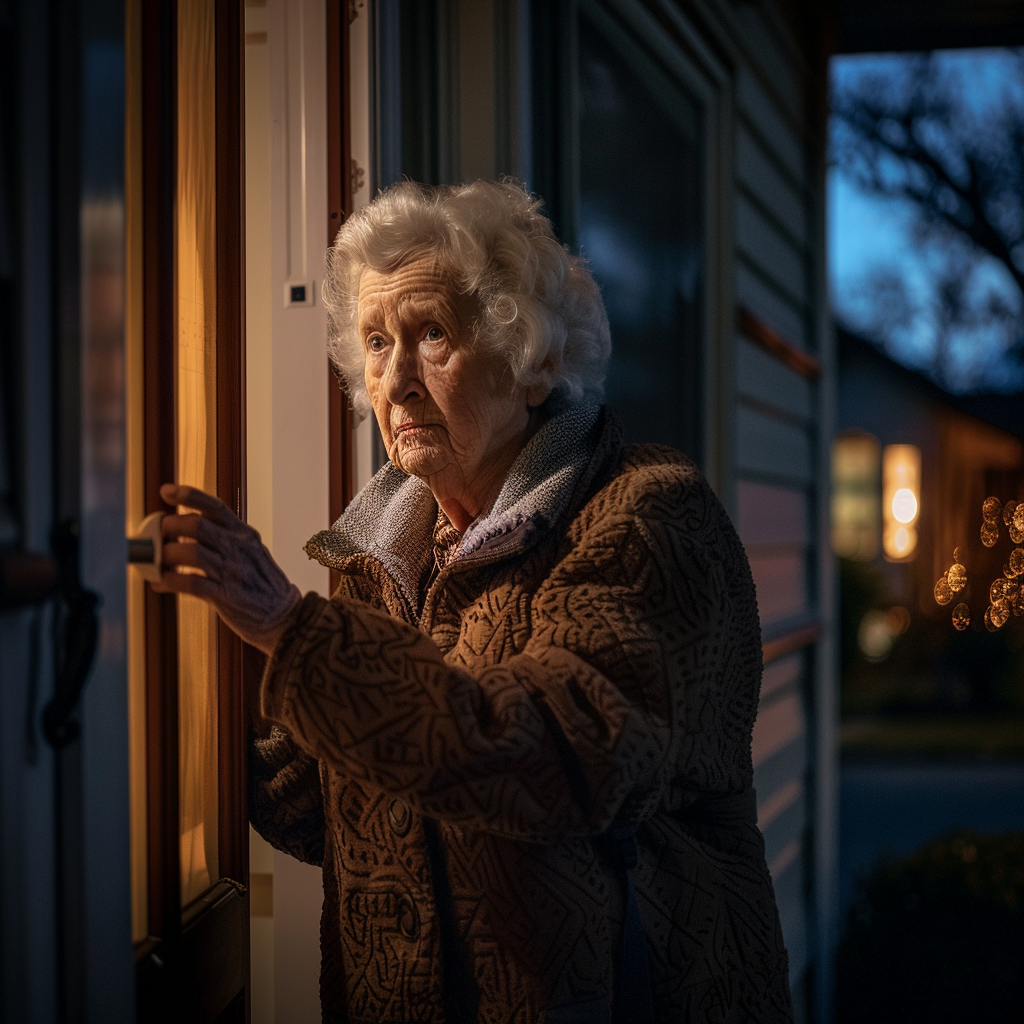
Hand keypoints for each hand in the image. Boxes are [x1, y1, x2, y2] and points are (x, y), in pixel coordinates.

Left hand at [153, 483, 302, 655]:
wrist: (286, 618)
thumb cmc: (263, 586)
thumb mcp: (252, 553)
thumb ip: (225, 540)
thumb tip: (186, 530)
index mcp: (245, 535)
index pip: (215, 507)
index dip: (188, 495)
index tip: (166, 491)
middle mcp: (239, 548)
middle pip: (197, 525)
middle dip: (169, 528)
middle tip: (156, 536)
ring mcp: (233, 572)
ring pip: (191, 551)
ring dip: (165, 555)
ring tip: (155, 562)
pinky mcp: (225, 596)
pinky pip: (189, 582)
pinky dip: (168, 581)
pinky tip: (160, 583)